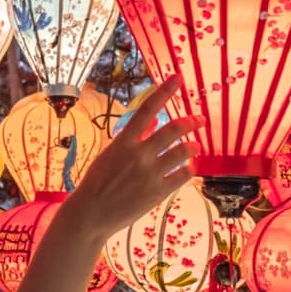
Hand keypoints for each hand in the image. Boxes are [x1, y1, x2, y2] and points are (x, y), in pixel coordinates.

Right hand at [63, 77, 202, 240]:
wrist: (91, 214)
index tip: (178, 77)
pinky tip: (188, 168)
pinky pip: (183, 175)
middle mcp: (138, 154)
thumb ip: (132, 138)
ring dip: (193, 147)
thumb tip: (152, 122)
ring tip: (195, 146)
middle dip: (191, 121)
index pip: (147, 109)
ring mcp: (150, 173)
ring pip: (182, 152)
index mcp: (123, 141)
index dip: (164, 91)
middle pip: (173, 130)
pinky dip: (189, 169)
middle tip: (200, 119)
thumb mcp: (110, 154)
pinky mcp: (158, 192)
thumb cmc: (97, 182)